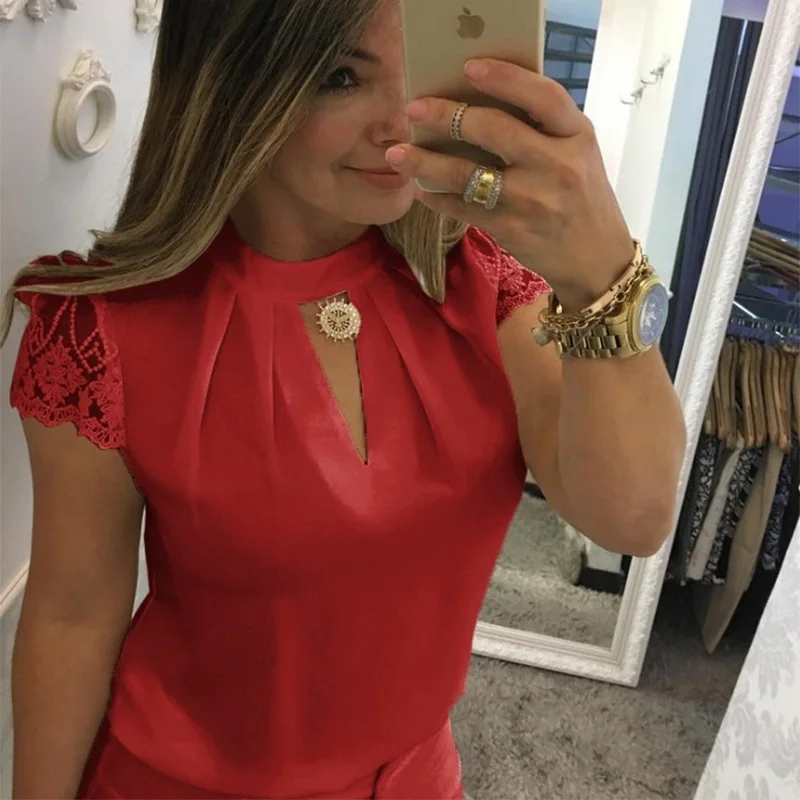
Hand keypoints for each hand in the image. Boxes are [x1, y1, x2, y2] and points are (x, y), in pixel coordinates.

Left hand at [385, 58, 635, 310]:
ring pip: (466, 174)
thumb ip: (544, 128)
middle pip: (493, 129)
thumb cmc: (582, 197)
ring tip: (397, 154)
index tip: (468, 68)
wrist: (596, 259)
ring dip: (425, 162)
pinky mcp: (512, 229)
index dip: (505, 78)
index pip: (542, 95)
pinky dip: (438, 199)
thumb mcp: (578, 153)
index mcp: (577, 135)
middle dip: (445, 115)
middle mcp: (556, 165)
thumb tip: (481, 101)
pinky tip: (422, 190)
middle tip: (413, 109)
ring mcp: (532, 201)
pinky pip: (463, 209)